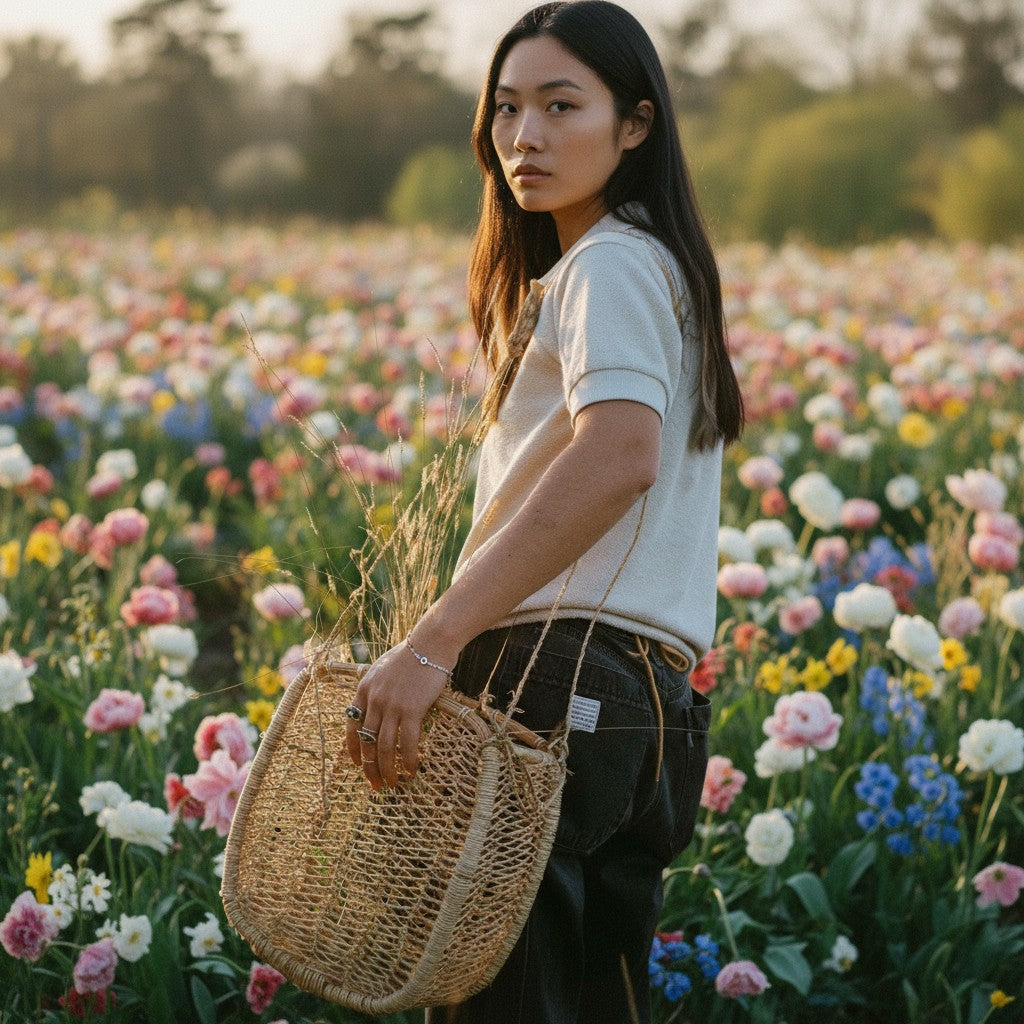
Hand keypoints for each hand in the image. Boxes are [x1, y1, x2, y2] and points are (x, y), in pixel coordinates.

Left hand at [344, 640, 450, 788]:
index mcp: (364, 689)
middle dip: (369, 766)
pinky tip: (412, 770)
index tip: (357, 763)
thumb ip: (377, 687)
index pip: (352, 724)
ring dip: (387, 769)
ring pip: (384, 746)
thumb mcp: (383, 668)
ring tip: (392, 783)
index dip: (353, 747)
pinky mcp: (411, 709)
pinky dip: (409, 759)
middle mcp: (374, 699)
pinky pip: (407, 742)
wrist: (430, 644)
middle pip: (367, 740)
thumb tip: (378, 703)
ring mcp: (391, 705)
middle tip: (375, 783)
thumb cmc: (411, 654)